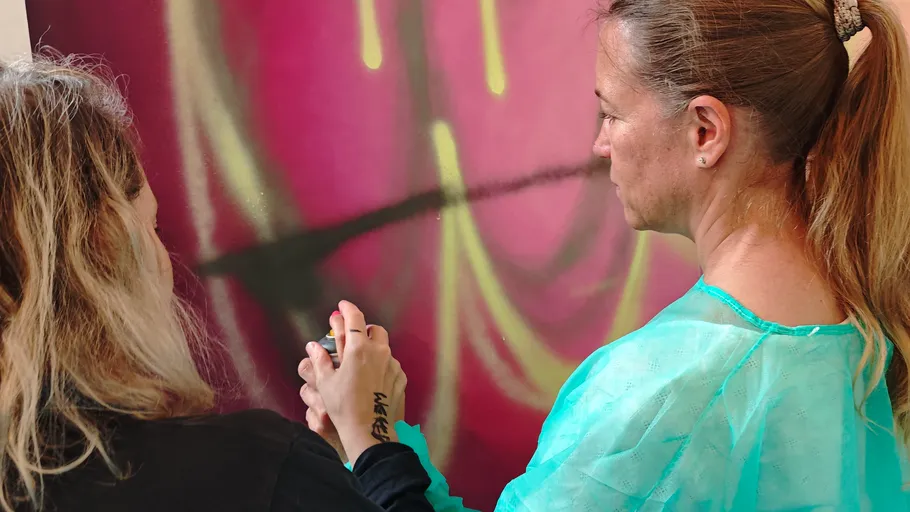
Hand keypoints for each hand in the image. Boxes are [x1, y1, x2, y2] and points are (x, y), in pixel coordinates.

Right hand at [298, 301, 406, 464]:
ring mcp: (393, 364)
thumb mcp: (326, 382)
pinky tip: (373, 377)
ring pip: (384, 346)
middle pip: (374, 329)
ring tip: (361, 359)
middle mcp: (379, 351)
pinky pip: (391, 363)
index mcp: (359, 348)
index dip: (347, 309)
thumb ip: (320, 359)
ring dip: (373, 346)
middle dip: (363, 328)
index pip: (354, 318)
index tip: (342, 306)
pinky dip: (382, 364)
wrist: (370, 430)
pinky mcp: (401, 377)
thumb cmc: (344, 406)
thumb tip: (313, 345)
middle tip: (352, 337)